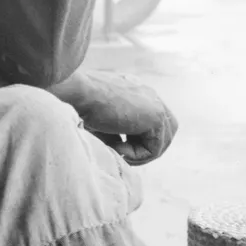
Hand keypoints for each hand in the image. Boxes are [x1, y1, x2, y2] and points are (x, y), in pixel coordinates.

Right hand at [50, 69, 178, 166]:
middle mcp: (148, 94)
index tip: (114, 143)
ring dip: (139, 153)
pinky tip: (117, 147)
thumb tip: (122, 150)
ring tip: (117, 150)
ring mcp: (155, 104)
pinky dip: (135, 155)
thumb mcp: (99, 116)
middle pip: (165, 130)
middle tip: (121, 151)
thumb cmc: (79, 102)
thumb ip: (115, 129)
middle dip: (146, 147)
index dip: (137, 138)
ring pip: (161, 142)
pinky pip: (154, 149)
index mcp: (135, 90)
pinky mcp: (156, 118)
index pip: (150, 120)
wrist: (79, 92)